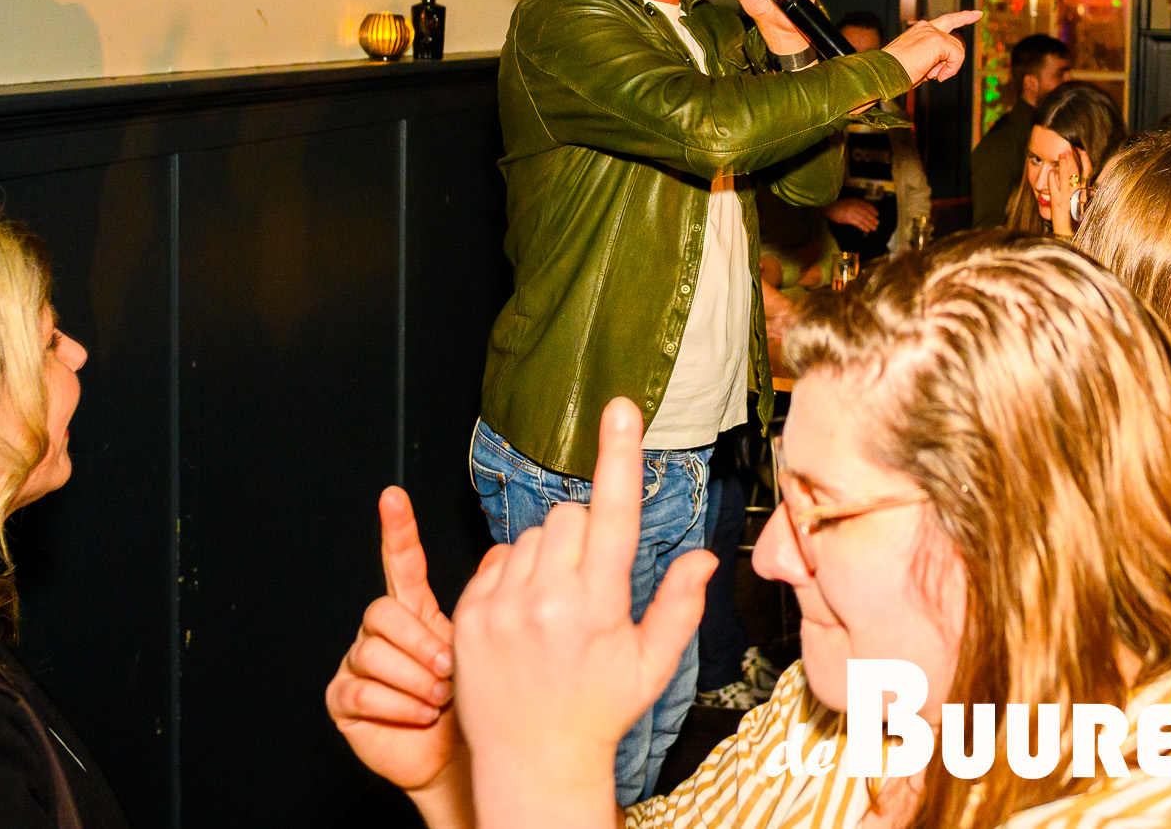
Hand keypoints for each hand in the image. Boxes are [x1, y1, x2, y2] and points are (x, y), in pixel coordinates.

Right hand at [326, 487, 467, 801]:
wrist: (460, 757)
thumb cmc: (476, 701)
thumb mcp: (487, 646)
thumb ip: (488, 601)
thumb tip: (502, 551)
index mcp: (417, 612)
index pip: (402, 563)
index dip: (398, 530)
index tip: (394, 497)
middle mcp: (384, 633)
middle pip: (382, 611)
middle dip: (419, 643)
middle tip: (450, 669)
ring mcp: (360, 663)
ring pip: (373, 653)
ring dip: (414, 679)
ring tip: (441, 696)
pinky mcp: (344, 699)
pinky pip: (361, 690)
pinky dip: (397, 704)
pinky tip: (421, 714)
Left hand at [452, 399, 716, 828]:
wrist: (531, 761)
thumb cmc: (598, 712)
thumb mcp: (652, 666)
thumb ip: (679, 607)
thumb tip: (703, 557)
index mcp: (596, 607)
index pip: (611, 513)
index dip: (618, 456)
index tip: (619, 409)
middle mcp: (545, 601)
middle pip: (569, 515)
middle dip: (585, 533)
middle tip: (590, 581)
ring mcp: (500, 608)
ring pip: (532, 535)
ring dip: (548, 553)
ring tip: (555, 605)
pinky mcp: (467, 616)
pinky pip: (496, 559)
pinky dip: (513, 573)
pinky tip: (524, 613)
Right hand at [824, 198, 880, 232]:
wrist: (829, 208)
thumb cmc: (839, 206)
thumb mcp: (849, 202)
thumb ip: (857, 205)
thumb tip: (866, 210)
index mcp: (856, 201)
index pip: (867, 205)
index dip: (873, 210)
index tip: (877, 214)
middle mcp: (855, 205)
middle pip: (866, 213)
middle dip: (872, 219)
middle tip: (877, 223)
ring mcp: (851, 211)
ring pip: (863, 218)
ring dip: (869, 224)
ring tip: (874, 228)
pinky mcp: (848, 218)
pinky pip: (858, 223)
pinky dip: (863, 227)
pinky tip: (866, 230)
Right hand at [882, 10, 982, 86]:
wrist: (880, 73)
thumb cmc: (894, 72)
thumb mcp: (917, 62)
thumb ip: (933, 58)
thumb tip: (946, 65)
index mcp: (920, 30)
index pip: (947, 20)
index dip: (964, 17)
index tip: (977, 13)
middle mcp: (926, 27)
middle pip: (955, 42)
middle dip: (950, 61)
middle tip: (936, 75)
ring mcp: (931, 32)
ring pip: (957, 50)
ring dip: (948, 67)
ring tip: (930, 75)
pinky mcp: (936, 41)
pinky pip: (957, 55)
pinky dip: (951, 69)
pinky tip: (936, 75)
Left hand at [1043, 146, 1090, 239]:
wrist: (1069, 235)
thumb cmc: (1076, 221)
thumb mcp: (1083, 204)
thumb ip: (1083, 192)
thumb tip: (1085, 181)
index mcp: (1085, 194)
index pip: (1087, 173)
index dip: (1085, 161)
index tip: (1082, 151)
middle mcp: (1077, 194)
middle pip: (1076, 171)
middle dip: (1073, 158)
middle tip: (1069, 148)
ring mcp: (1066, 197)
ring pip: (1066, 175)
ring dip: (1064, 163)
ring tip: (1062, 154)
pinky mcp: (1056, 201)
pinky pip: (1053, 185)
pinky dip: (1052, 177)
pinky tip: (1051, 171)